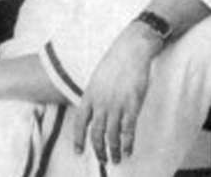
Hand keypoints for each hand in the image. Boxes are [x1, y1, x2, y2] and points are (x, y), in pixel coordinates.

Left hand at [72, 25, 160, 164]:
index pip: (80, 121)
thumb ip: (94, 95)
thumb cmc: (115, 62)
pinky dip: (127, 144)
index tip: (78, 151)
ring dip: (113, 151)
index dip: (78, 138)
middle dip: (98, 150)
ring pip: (111, 136)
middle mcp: (101, 102)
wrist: (130, 50)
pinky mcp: (132, 105)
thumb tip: (94, 110)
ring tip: (116, 159)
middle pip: (96, 133)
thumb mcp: (97, 78)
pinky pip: (128, 131)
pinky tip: (128, 151)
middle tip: (102, 159)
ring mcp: (116, 104)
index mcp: (90, 94)